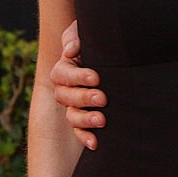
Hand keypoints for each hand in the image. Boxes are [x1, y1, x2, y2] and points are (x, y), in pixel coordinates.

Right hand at [50, 20, 105, 150]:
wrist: (113, 55)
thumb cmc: (98, 42)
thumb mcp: (86, 33)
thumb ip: (75, 37)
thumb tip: (71, 50)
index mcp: (64, 68)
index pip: (64, 74)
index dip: (78, 76)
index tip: (96, 77)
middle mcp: (66, 88)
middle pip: (65, 97)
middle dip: (84, 98)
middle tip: (103, 98)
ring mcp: (74, 105)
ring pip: (71, 115)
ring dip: (85, 119)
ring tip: (102, 120)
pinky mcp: (84, 118)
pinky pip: (79, 131)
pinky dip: (85, 137)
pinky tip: (95, 143)